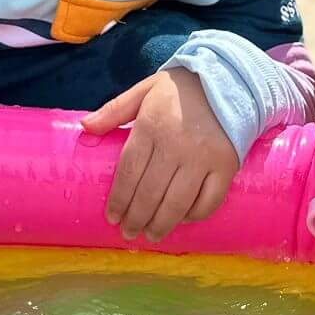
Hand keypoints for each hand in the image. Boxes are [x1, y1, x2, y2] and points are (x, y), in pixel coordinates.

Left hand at [83, 68, 238, 241]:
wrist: (229, 79)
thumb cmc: (180, 89)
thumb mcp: (144, 91)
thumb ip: (114, 110)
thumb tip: (85, 128)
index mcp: (152, 126)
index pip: (129, 172)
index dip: (118, 199)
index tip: (112, 217)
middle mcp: (177, 145)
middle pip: (150, 193)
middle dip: (136, 219)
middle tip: (128, 233)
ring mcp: (203, 158)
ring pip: (177, 204)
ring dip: (161, 225)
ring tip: (150, 235)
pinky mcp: (226, 166)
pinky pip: (209, 201)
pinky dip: (194, 216)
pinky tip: (182, 220)